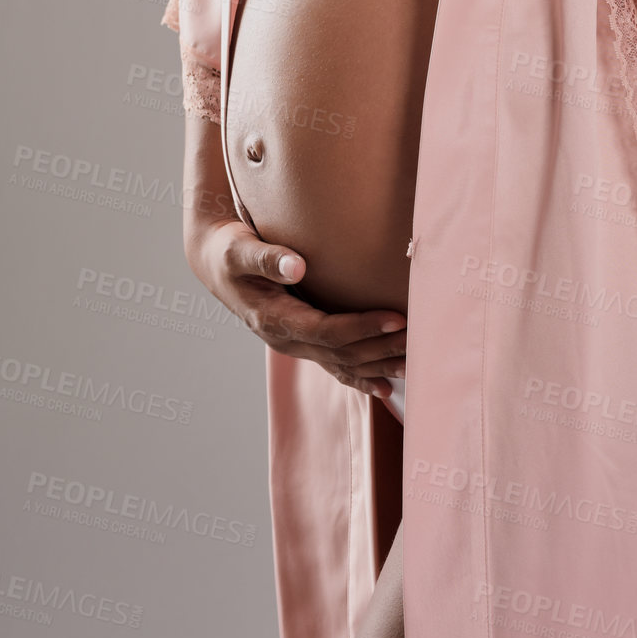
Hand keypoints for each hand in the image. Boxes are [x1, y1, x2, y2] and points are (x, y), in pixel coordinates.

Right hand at [186, 216, 405, 406]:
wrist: (216, 266)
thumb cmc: (230, 252)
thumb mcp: (240, 250)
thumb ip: (268, 258)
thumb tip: (298, 266)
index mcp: (273, 319)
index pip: (327, 330)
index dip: (362, 327)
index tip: (396, 317)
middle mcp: (286, 340)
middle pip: (341, 352)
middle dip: (381, 347)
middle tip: (420, 337)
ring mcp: (294, 345)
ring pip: (343, 364)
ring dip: (378, 364)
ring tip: (414, 361)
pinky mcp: (302, 342)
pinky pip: (335, 366)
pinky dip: (361, 378)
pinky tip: (386, 387)